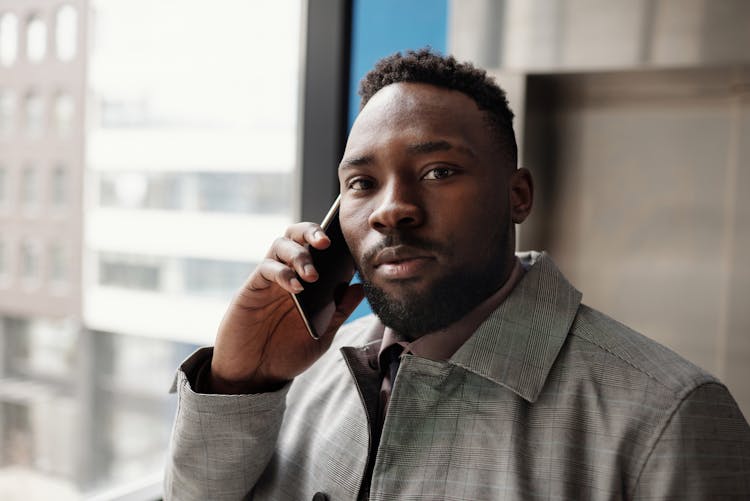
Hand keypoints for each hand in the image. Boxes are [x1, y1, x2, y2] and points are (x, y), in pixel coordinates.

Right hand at [209, 222, 363, 393]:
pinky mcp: (251, 289)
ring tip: (312, 276)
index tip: (350, 243)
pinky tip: (296, 289)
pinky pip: (266, 269)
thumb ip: (339, 310)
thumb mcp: (322, 334)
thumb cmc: (286, 354)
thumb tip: (361, 287)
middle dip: (312, 232)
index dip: (334, 239)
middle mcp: (288, 273)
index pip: (319, 249)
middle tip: (327, 243)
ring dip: (299, 254)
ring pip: (280, 245)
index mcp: (307, 281)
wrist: (253, 376)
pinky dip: (282, 273)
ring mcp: (269, 280)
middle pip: (297, 235)